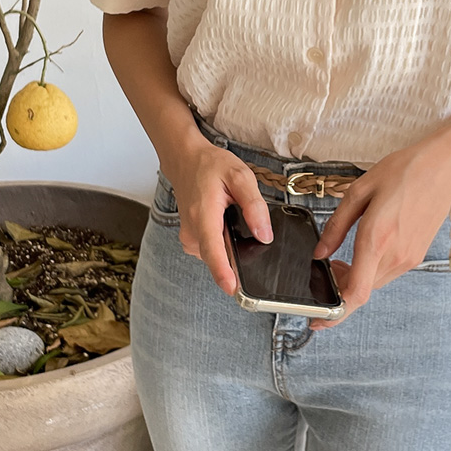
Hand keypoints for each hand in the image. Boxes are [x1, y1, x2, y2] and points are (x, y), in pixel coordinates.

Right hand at [163, 131, 272, 295]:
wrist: (185, 160)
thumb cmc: (210, 166)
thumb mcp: (240, 177)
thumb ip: (254, 206)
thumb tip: (265, 235)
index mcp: (203, 216)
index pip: (214, 252)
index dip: (224, 273)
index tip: (233, 289)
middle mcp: (193, 232)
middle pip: (220, 258)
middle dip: (237, 253)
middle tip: (242, 225)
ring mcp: (190, 240)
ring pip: (217, 256)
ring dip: (230, 246)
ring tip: (231, 218)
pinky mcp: (192, 242)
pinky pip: (212, 251)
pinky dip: (222, 243)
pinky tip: (224, 225)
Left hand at [312, 135, 450, 320]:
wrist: (442, 169)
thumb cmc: (403, 173)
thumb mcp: (359, 191)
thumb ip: (336, 226)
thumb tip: (320, 253)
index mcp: (377, 239)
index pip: (356, 294)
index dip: (334, 314)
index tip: (317, 320)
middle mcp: (394, 256)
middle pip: (361, 292)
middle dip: (340, 288)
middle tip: (328, 269)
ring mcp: (407, 259)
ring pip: (373, 284)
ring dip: (356, 279)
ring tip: (346, 256)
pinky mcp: (414, 257)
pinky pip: (386, 273)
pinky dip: (371, 270)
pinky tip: (367, 250)